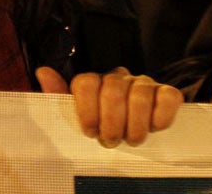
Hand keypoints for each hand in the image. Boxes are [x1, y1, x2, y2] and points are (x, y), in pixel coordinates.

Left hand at [37, 66, 182, 146]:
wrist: (135, 133)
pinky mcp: (167, 93)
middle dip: (111, 124)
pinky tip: (155, 128)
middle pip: (112, 91)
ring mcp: (144, 83)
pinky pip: (168, 97)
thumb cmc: (102, 127)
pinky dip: (161, 116)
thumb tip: (43, 71)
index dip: (86, 111)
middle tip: (111, 140)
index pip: (85, 83)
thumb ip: (59, 97)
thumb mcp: (77, 117)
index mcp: (95, 81)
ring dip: (135, 126)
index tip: (89, 131)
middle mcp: (119, 78)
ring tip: (131, 139)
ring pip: (140, 96)